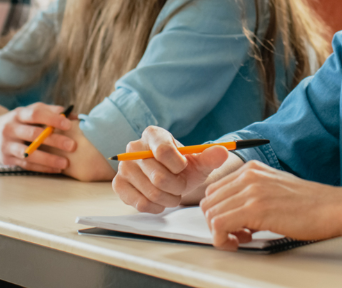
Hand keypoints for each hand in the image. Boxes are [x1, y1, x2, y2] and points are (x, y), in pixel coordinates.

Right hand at [0, 103, 75, 173]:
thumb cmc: (17, 122)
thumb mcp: (28, 112)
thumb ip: (50, 111)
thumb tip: (75, 115)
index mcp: (18, 114)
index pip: (35, 114)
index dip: (52, 118)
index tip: (69, 124)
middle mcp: (10, 128)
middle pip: (34, 134)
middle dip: (54, 140)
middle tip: (73, 145)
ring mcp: (7, 145)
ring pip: (29, 153)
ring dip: (48, 159)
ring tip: (66, 163)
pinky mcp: (6, 159)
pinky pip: (26, 165)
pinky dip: (42, 168)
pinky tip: (56, 169)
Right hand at [112, 125, 232, 213]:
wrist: (170, 178)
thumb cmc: (184, 168)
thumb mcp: (200, 161)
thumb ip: (211, 156)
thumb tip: (223, 151)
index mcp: (153, 134)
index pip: (164, 151)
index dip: (179, 166)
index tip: (184, 167)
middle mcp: (134, 147)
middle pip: (159, 177)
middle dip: (177, 187)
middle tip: (181, 186)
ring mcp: (124, 166)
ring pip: (151, 192)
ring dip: (169, 198)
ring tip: (173, 193)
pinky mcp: (118, 184)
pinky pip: (139, 203)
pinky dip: (155, 207)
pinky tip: (160, 201)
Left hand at [199, 160, 341, 249]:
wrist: (334, 208)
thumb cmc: (311, 204)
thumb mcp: (276, 189)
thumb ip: (253, 195)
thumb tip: (234, 214)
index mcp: (252, 169)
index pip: (215, 190)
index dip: (219, 211)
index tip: (233, 224)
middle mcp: (249, 176)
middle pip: (209, 202)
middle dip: (216, 222)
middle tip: (236, 234)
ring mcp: (251, 191)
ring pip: (211, 214)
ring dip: (220, 233)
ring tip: (241, 238)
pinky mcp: (255, 209)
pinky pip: (219, 226)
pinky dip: (223, 240)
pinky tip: (240, 242)